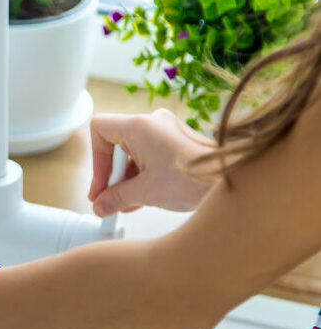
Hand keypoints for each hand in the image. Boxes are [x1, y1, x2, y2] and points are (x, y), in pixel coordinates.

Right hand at [88, 108, 215, 215]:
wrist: (232, 183)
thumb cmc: (194, 180)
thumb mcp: (145, 193)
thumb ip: (116, 198)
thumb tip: (100, 206)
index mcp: (139, 126)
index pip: (99, 129)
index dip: (96, 160)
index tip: (102, 185)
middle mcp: (152, 122)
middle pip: (116, 143)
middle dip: (112, 175)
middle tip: (109, 199)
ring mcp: (166, 131)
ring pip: (132, 152)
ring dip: (127, 178)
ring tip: (127, 203)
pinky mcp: (177, 142)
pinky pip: (148, 155)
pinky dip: (141, 175)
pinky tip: (141, 198)